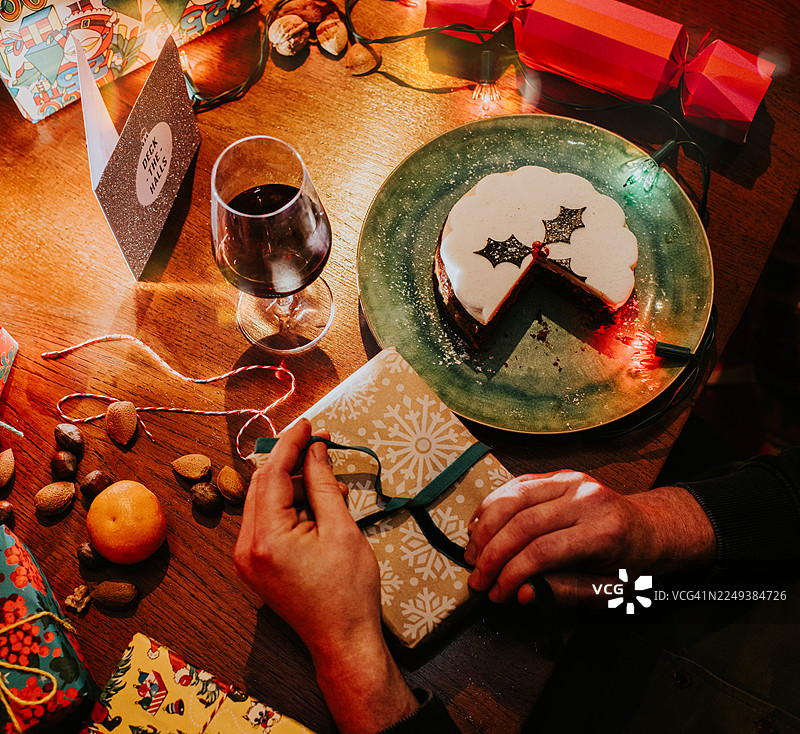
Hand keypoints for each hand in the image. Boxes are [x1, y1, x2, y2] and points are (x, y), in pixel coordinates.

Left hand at [234, 418, 417, 733]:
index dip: (291, 444)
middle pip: (262, 486)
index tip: (309, 424)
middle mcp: (246, 548)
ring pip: (263, 502)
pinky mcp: (255, 566)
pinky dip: (287, 506)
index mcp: (266, 538)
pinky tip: (314, 503)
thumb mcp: (341, 529)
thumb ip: (323, 484)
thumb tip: (315, 451)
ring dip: (290, 485)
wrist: (342, 641)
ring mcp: (246, 560)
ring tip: (328, 480)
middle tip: (319, 444)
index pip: (271, 475)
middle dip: (290, 461)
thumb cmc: (348, 590)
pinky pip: (266, 522)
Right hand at [463, 470, 715, 604]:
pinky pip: (518, 485)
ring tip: (472, 553)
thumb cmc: (632, 565)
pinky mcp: (560, 474)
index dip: (512, 574)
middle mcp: (587, 498)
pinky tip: (480, 526)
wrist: (652, 530)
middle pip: (523, 523)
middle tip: (477, 577)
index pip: (543, 551)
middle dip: (492, 554)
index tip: (496, 594)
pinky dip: (493, 505)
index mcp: (604, 531)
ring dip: (486, 527)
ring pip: (514, 498)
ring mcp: (572, 481)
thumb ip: (564, 592)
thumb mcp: (608, 592)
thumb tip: (521, 594)